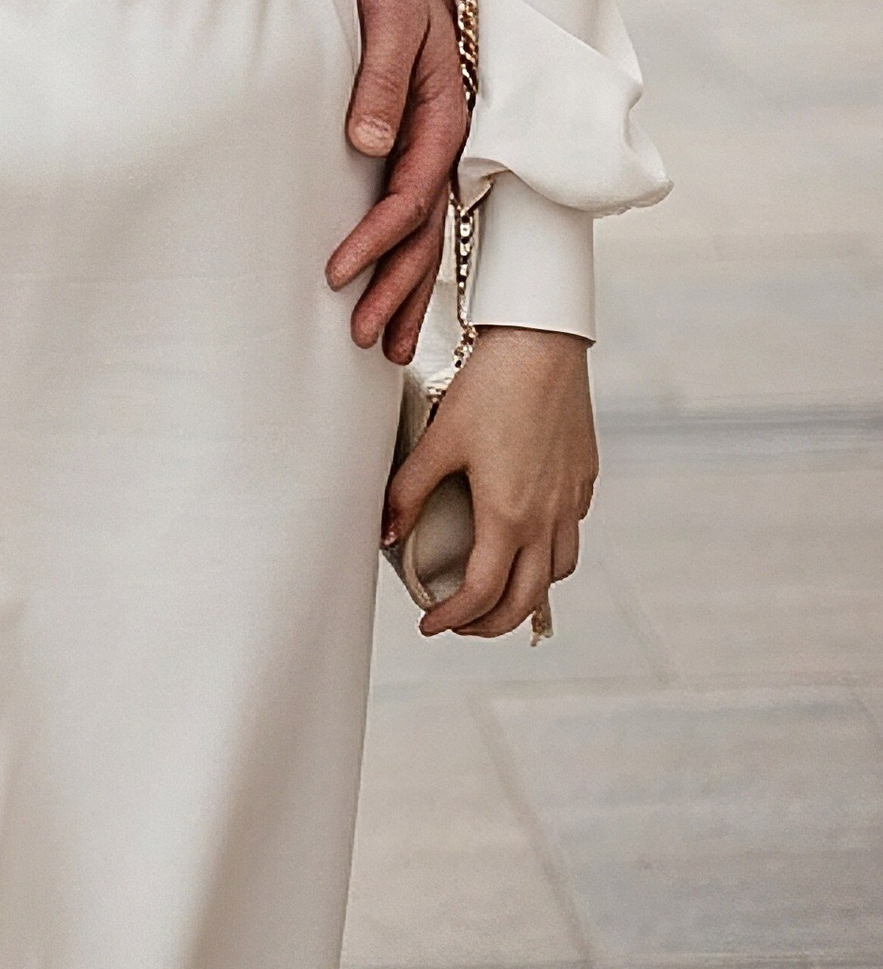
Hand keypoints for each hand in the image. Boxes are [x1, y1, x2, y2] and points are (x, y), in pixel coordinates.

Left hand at [327, 0, 468, 361]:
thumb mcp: (388, 19)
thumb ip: (378, 79)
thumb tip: (367, 143)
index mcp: (443, 118)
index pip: (409, 198)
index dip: (376, 241)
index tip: (339, 274)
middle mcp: (444, 144)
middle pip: (424, 234)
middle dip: (396, 290)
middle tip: (364, 338)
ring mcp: (434, 151)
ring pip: (426, 236)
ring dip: (407, 290)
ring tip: (385, 345)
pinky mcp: (417, 147)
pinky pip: (416, 214)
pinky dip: (407, 259)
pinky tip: (391, 292)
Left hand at [383, 325, 597, 636]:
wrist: (542, 344)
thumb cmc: (489, 387)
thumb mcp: (438, 439)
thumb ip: (409, 491)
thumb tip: (385, 532)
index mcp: (508, 516)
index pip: (482, 593)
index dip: (453, 618)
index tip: (430, 623)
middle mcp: (547, 517)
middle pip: (526, 601)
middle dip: (490, 624)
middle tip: (460, 623)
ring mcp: (570, 500)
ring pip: (556, 573)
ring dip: (526, 594)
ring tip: (495, 590)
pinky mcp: (583, 479)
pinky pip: (570, 535)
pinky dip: (548, 554)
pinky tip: (525, 537)